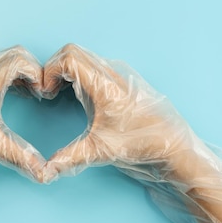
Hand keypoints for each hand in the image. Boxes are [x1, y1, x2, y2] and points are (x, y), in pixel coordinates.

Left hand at [0, 46, 50, 222]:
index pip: (20, 60)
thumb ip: (20, 156)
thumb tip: (43, 173)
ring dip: (16, 71)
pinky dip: (3, 73)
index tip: (41, 93)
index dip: (37, 73)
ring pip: (0, 58)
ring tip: (26, 92)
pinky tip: (6, 93)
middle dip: (30, 69)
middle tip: (37, 91)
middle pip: (13, 54)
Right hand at [42, 44, 221, 222]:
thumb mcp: (101, 151)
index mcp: (104, 84)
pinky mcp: (125, 81)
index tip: (47, 93)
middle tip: (50, 93)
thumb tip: (46, 170)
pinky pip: (97, 66)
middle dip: (55, 69)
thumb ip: (69, 158)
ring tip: (62, 94)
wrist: (175, 146)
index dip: (50, 71)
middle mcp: (112, 73)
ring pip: (85, 58)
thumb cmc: (143, 144)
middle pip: (73, 52)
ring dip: (68, 72)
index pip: (68, 57)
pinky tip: (82, 98)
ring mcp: (120, 75)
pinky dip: (82, 75)